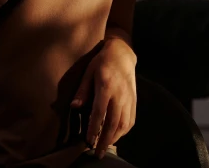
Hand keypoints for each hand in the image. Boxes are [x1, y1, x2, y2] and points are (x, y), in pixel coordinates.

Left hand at [71, 38, 136, 158]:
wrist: (123, 54)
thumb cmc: (101, 62)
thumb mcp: (88, 72)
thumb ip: (82, 90)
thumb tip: (74, 106)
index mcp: (106, 87)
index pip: (99, 112)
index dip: (94, 128)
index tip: (89, 140)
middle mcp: (120, 96)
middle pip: (113, 123)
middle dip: (105, 140)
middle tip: (97, 153)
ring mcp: (129, 99)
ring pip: (123, 124)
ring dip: (114, 138)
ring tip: (105, 147)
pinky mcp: (134, 101)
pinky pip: (130, 120)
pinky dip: (123, 131)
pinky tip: (116, 137)